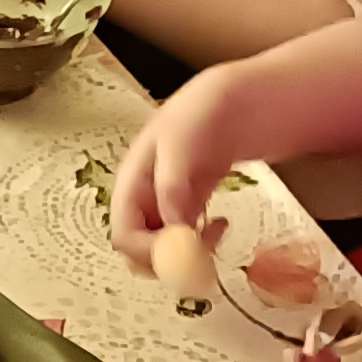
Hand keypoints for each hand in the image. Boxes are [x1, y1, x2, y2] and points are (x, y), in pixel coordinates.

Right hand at [109, 70, 255, 266]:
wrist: (236, 101)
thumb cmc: (202, 113)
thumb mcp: (181, 144)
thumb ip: (172, 186)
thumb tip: (171, 228)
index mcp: (132, 182)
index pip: (125, 234)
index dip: (148, 252)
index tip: (184, 254)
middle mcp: (146, 198)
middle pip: (141, 250)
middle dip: (168, 259)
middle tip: (202, 253)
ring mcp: (168, 204)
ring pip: (165, 249)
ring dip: (188, 254)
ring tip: (216, 233)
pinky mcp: (191, 207)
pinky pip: (186, 240)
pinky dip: (202, 243)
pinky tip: (221, 225)